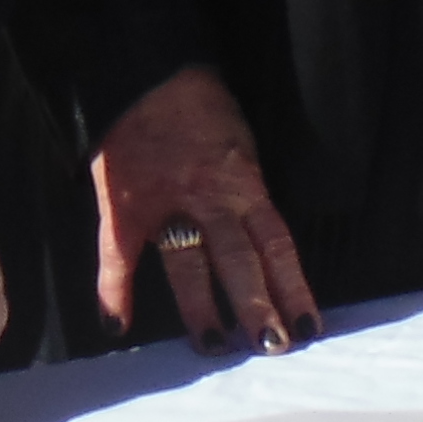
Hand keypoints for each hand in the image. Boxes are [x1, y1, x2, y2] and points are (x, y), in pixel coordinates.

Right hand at [92, 64, 318, 353]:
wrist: (148, 74)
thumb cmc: (202, 108)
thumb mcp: (241, 146)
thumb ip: (247, 194)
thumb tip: (261, 242)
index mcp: (244, 184)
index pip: (276, 244)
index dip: (293, 287)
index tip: (308, 326)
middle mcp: (210, 198)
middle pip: (240, 260)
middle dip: (257, 306)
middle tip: (272, 347)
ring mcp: (164, 203)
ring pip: (189, 263)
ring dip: (202, 308)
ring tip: (215, 346)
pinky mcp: (123, 205)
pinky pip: (118, 254)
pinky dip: (114, 291)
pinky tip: (115, 326)